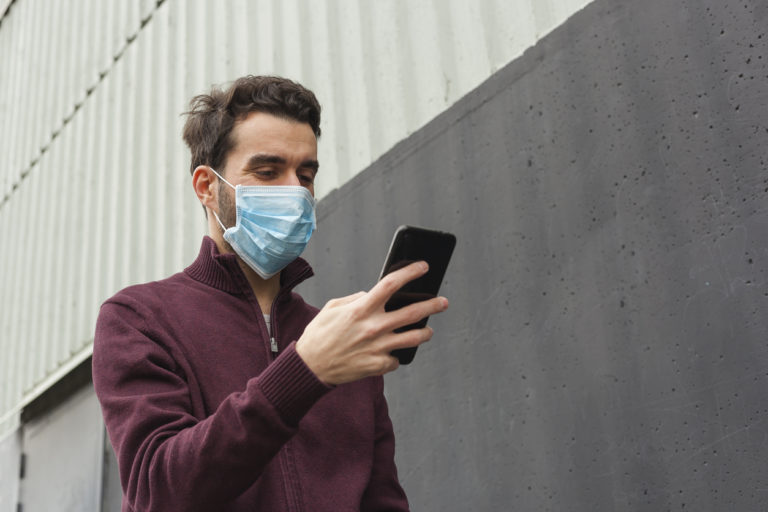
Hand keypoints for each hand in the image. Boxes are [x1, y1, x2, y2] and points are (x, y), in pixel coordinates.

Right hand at [295, 261, 448, 384]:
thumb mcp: (333, 308)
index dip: (410, 273)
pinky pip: (396, 359)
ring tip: (428, 330)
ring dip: (425, 332)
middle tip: (443, 302)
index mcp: (361, 309)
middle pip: (412, 312)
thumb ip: (356, 299)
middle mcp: (373, 327)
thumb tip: (371, 295)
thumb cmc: (320, 335)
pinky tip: (391, 353)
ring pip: (414, 338)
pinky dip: (395, 355)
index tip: (423, 267)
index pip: (391, 284)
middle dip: (432, 305)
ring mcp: (378, 348)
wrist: (310, 367)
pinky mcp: (378, 365)